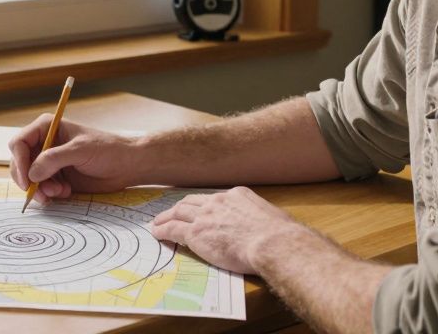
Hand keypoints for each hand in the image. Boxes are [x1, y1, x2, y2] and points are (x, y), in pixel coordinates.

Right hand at [8, 115, 141, 203]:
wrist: (127, 166)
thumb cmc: (108, 150)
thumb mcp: (80, 150)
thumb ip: (54, 159)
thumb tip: (31, 174)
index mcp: (47, 128)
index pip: (19, 143)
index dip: (19, 162)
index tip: (27, 180)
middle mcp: (44, 143)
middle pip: (20, 163)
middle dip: (29, 180)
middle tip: (42, 193)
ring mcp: (49, 161)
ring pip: (29, 178)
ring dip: (40, 189)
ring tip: (60, 192)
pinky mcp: (56, 176)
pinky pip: (41, 187)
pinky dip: (49, 193)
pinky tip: (66, 192)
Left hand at [150, 186, 306, 274]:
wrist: (271, 242)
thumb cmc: (279, 235)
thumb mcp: (272, 217)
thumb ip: (261, 218)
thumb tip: (267, 228)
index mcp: (237, 195)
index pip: (214, 199)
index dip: (203, 205)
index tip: (198, 210)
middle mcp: (218, 202)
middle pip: (192, 202)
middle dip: (179, 207)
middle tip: (171, 213)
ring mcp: (205, 216)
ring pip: (179, 212)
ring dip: (166, 217)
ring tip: (158, 223)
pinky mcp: (196, 233)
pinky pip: (173, 230)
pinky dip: (163, 230)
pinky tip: (157, 234)